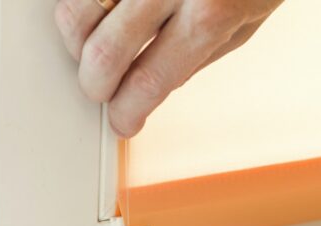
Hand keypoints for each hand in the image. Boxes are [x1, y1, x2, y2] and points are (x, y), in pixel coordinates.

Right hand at [54, 0, 283, 136]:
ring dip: (78, 43)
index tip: (121, 119)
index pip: (148, 82)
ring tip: (95, 46)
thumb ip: (195, 57)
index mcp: (209, 14)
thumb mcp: (244, 23)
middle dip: (95, 86)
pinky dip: (84, 6)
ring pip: (75, 13)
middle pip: (103, 54)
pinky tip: (100, 13)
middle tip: (102, 89)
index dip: (126, 112)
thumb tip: (151, 87)